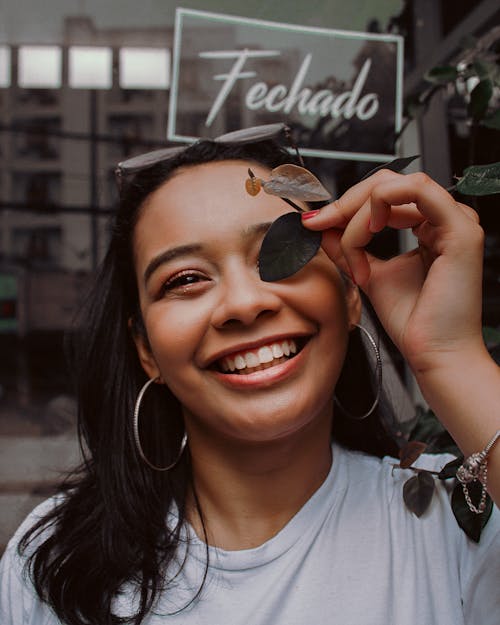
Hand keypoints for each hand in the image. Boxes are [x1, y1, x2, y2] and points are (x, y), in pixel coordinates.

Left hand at [302, 170, 485, 373]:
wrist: (433, 355)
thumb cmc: (413, 323)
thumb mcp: (370, 275)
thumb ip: (349, 248)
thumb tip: (321, 227)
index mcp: (429, 227)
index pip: (384, 196)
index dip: (345, 205)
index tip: (314, 223)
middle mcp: (444, 219)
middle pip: (387, 184)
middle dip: (346, 204)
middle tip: (319, 225)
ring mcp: (456, 220)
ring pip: (395, 187)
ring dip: (359, 213)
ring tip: (352, 248)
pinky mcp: (461, 229)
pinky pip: (417, 190)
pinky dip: (382, 205)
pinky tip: (369, 233)